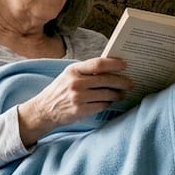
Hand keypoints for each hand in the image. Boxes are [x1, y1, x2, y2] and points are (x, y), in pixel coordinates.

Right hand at [17, 57, 131, 145]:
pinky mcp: (80, 110)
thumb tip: (110, 68)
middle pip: (106, 80)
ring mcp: (78, 97)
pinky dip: (108, 103)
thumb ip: (86, 71)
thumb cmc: (60, 91)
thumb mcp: (68, 75)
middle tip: (130, 83)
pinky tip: (111, 101)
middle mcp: (76, 83)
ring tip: (122, 93)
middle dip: (121, 81)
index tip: (125, 65)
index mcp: (73, 70)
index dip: (114, 64)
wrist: (44, 110)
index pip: (98, 64)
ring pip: (106, 94)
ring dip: (117, 94)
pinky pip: (102, 105)